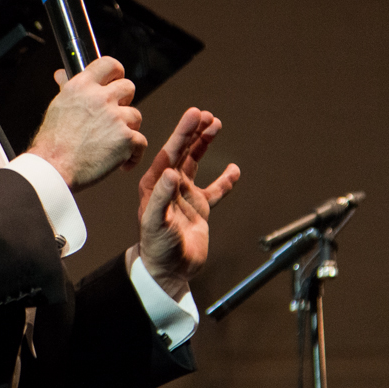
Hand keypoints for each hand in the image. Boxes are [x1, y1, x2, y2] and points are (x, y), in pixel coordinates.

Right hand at [28, 56, 147, 190]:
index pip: (109, 64)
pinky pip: (141, 142)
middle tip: (114, 117)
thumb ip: (66, 88)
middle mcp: (100, 98)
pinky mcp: (126, 139)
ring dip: (128, 129)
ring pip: (136, 116)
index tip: (115, 81)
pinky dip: (133, 154)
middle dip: (124, 102)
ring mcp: (116, 118)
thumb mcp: (57, 106)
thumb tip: (62, 73)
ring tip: (112, 144)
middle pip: (129, 87)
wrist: (54, 168)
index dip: (116, 73)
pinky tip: (120, 163)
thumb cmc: (52, 142)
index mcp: (82, 86)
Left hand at [137, 108, 239, 298]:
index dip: (182, 133)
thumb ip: (161, 197)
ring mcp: (184, 195)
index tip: (194, 115)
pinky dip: (224, 181)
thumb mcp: (156, 222)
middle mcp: (168, 186)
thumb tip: (170, 171)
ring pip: (196, 163)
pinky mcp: (198, 209)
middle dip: (194, 132)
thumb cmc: (156, 248)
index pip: (170, 152)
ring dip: (204, 145)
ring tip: (216, 125)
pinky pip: (214, 191)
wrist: (169, 272)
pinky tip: (234, 170)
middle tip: (207, 115)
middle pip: (183, 152)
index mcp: (154, 185)